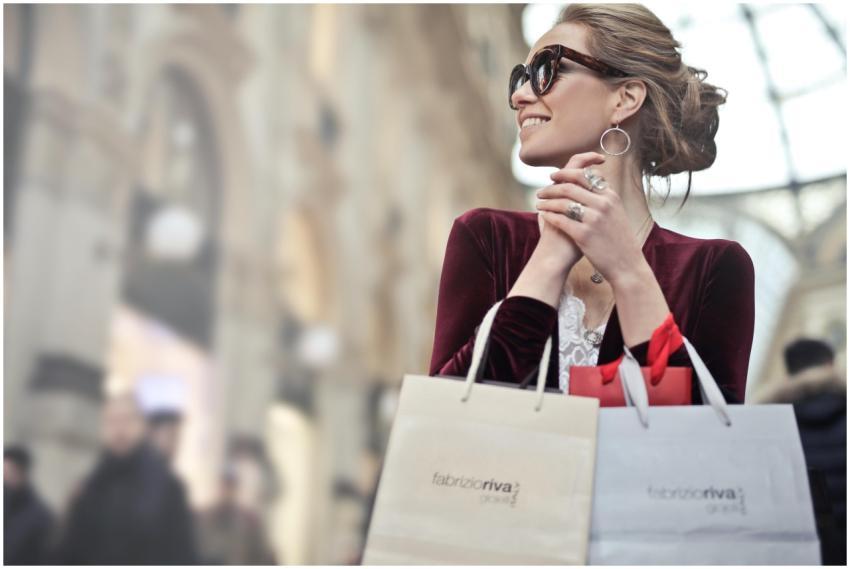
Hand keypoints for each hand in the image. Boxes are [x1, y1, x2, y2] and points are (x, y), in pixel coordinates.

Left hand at [535, 155, 644, 288]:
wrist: (627, 264)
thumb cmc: (619, 240)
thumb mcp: (617, 213)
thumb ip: (603, 198)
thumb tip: (588, 184)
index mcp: (610, 196)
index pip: (585, 174)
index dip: (566, 173)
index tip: (554, 176)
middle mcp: (603, 204)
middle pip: (570, 186)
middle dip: (551, 187)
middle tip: (541, 191)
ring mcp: (594, 219)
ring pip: (563, 202)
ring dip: (547, 202)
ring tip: (539, 204)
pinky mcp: (584, 235)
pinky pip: (561, 220)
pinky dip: (549, 216)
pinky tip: (543, 216)